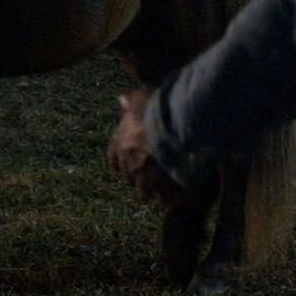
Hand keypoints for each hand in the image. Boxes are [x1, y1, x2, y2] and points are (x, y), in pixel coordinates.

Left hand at [107, 88, 193, 204]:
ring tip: (168, 186)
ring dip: (156, 189)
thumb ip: (132, 101)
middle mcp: (129, 164)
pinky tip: (181, 192)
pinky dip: (173, 197)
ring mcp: (146, 179)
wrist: (179, 125)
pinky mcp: (164, 188)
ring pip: (147, 191)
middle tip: (154, 174)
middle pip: (131, 178)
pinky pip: (166, 198)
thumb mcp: (142, 97)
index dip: (124, 162)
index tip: (132, 161)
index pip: (114, 161)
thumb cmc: (159, 108)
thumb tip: (122, 99)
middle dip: (141, 177)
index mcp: (119, 145)